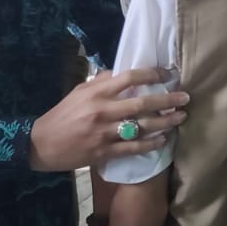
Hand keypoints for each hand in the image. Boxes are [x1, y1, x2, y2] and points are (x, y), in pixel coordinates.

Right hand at [28, 68, 187, 171]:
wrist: (41, 144)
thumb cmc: (62, 115)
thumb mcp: (79, 91)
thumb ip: (101, 82)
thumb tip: (122, 72)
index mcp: (96, 93)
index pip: (130, 78)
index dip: (152, 75)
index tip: (168, 74)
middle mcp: (102, 111)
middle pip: (142, 103)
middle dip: (167, 100)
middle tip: (186, 98)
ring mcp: (104, 133)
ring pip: (142, 126)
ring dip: (165, 122)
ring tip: (181, 117)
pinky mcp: (104, 152)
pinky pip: (133, 147)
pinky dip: (150, 144)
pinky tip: (164, 140)